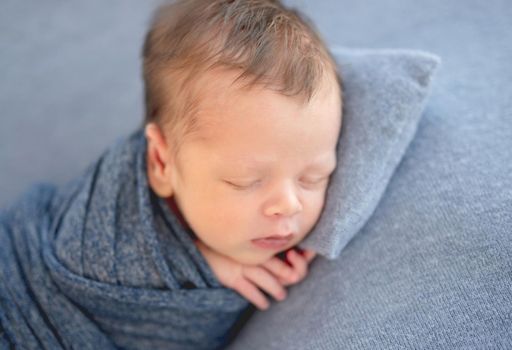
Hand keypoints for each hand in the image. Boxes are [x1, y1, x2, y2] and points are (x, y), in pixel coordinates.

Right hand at [195, 240, 316, 309]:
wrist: (198, 248)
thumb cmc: (223, 244)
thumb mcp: (243, 241)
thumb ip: (258, 246)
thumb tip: (280, 254)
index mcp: (257, 243)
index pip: (284, 252)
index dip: (298, 260)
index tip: (296, 259)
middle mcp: (252, 254)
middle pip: (281, 268)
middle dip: (290, 275)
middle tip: (290, 280)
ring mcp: (242, 265)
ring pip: (267, 280)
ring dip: (276, 290)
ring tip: (281, 295)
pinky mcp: (231, 277)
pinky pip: (249, 291)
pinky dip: (259, 299)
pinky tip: (264, 304)